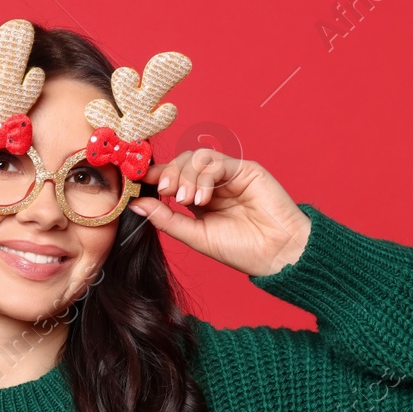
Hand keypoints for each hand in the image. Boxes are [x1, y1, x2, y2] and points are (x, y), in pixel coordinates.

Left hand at [127, 147, 311, 276]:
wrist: (276, 253)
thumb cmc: (240, 249)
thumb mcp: (195, 235)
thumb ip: (166, 219)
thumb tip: (136, 205)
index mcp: (198, 200)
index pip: (172, 177)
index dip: (155, 175)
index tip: (139, 180)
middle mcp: (212, 184)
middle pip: (182, 162)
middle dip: (170, 174)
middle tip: (166, 192)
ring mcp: (228, 175)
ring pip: (197, 158)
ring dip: (187, 176)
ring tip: (187, 200)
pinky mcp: (244, 169)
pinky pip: (216, 161)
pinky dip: (204, 176)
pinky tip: (203, 198)